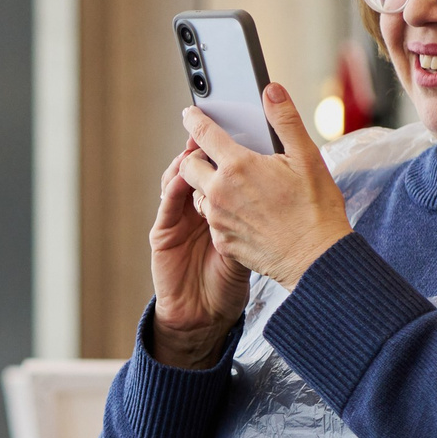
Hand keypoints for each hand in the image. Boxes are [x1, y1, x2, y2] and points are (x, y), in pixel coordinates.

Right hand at [149, 137, 249, 367]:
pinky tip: (183, 177)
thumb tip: (273, 177)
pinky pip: (167, 203)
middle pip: (197, 167)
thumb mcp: (252, 240)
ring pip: (178, 179)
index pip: (220, 168)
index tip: (237, 123)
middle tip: (211, 125)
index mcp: (221, 205)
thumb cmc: (230, 279)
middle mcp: (197, 207)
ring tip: (197, 145)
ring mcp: (177, 219)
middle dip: (201, 145)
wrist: (207, 315)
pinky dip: (174, 187)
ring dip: (186, 161)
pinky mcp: (163, 232)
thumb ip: (257, 210)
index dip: (226, 147)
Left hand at [180, 83, 352, 287]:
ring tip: (230, 184)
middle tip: (213, 154)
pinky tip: (241, 211)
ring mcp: (218, 219)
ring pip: (197, 194)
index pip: (203, 134)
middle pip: (188, 165)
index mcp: (238, 166)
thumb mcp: (306, 157)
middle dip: (196, 156)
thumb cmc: (316, 209)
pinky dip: (218, 211)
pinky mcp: (222, 241)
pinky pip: (210, 220)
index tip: (190, 114)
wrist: (316, 259)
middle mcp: (220, 192)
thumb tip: (271, 90)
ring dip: (206, 185)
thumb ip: (285, 120)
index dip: (194, 120)